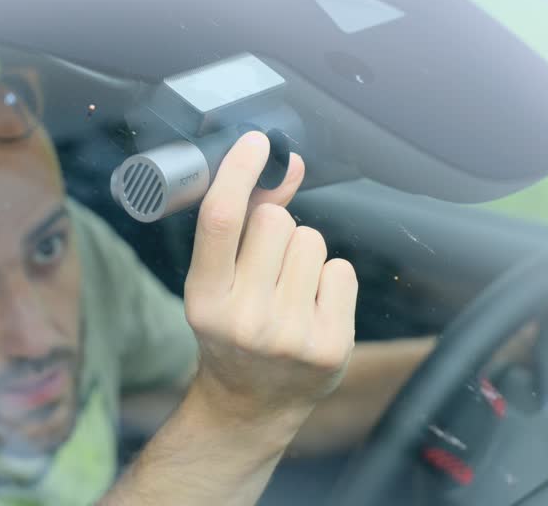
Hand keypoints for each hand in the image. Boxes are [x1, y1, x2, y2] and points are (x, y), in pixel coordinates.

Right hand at [182, 131, 357, 443]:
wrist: (251, 405)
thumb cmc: (232, 329)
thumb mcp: (219, 281)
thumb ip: (247, 220)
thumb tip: (286, 164)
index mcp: (204, 299)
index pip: (221, 220)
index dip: (239, 172)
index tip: (255, 141)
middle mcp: (244, 319)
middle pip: (276, 222)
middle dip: (275, 230)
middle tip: (266, 267)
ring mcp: (290, 336)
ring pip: (312, 241)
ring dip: (304, 255)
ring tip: (289, 290)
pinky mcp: (330, 345)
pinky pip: (342, 270)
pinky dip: (331, 281)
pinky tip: (312, 308)